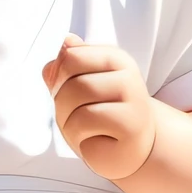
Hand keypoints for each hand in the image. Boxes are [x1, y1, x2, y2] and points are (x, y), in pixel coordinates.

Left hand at [42, 35, 156, 181]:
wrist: (130, 150)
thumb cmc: (102, 117)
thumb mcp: (80, 85)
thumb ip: (68, 65)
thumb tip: (66, 42)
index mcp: (116, 59)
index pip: (71, 55)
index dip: (58, 76)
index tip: (66, 90)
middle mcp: (128, 77)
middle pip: (72, 81)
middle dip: (61, 102)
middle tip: (75, 116)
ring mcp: (133, 102)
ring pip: (75, 103)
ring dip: (68, 122)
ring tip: (86, 129)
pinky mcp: (130, 128)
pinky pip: (82, 125)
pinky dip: (78, 137)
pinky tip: (96, 140)